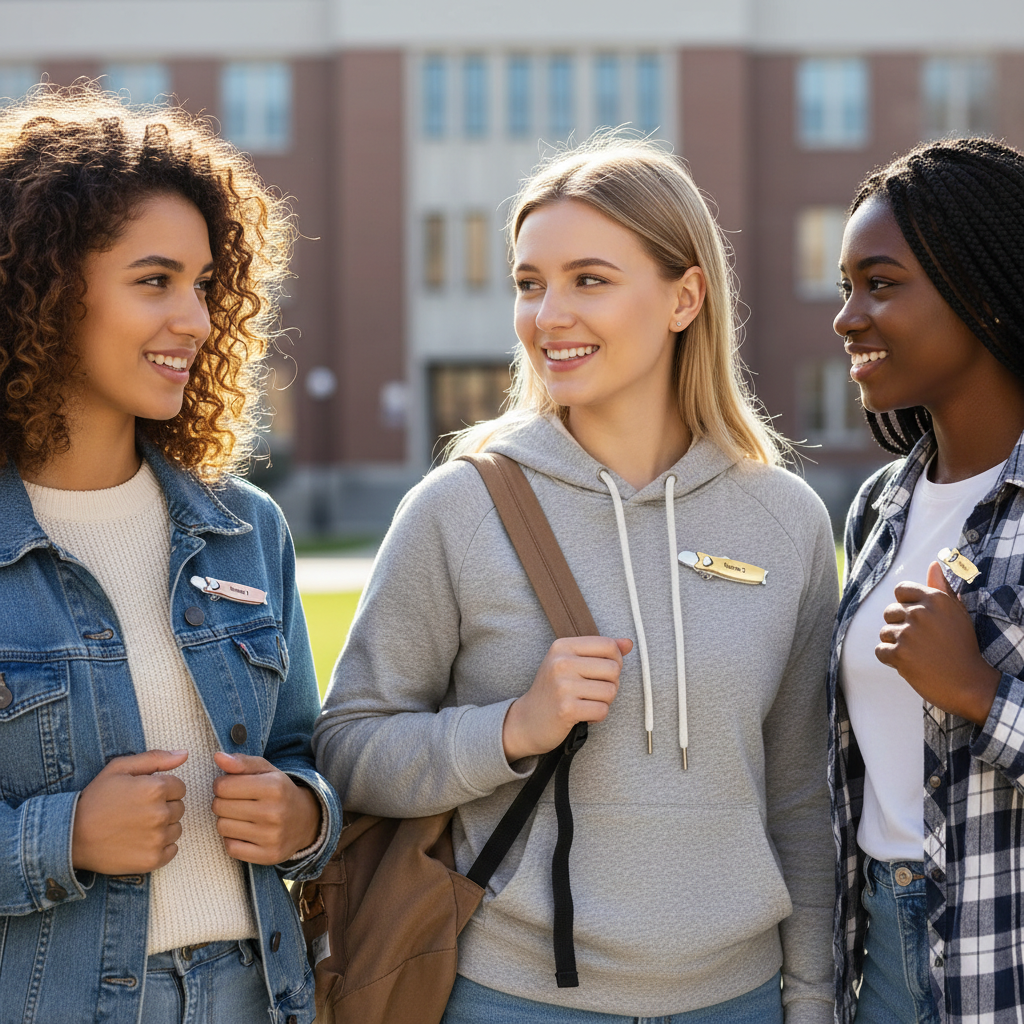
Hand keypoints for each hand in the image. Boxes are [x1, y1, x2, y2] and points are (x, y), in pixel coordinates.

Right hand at [71, 750, 186, 873]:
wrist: (71, 837)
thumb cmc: (95, 799)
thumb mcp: (120, 768)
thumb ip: (156, 758)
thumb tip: (184, 754)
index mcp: (156, 788)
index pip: (180, 788)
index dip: (163, 790)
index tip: (144, 796)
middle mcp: (160, 813)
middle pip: (179, 808)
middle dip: (163, 807)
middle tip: (138, 812)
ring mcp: (157, 839)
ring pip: (176, 828)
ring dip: (163, 827)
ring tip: (137, 827)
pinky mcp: (152, 860)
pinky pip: (172, 850)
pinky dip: (161, 847)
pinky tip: (141, 842)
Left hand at [212, 753, 320, 864]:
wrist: (306, 821)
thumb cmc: (280, 792)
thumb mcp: (267, 771)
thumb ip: (242, 762)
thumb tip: (218, 757)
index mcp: (274, 786)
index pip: (223, 786)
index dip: (221, 784)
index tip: (230, 785)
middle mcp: (274, 812)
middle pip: (219, 807)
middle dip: (222, 802)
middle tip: (236, 801)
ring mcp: (271, 836)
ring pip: (222, 827)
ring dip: (226, 820)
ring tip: (241, 816)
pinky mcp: (267, 855)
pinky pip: (231, 848)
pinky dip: (232, 839)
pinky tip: (244, 832)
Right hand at [502, 636, 632, 761]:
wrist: (527, 720)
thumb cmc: (553, 690)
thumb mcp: (571, 663)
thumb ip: (600, 651)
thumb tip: (628, 643)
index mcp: (563, 646)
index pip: (608, 645)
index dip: (616, 660)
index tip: (604, 672)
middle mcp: (561, 662)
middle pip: (613, 669)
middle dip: (611, 684)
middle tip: (593, 691)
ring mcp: (562, 686)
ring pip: (610, 691)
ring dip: (604, 702)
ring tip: (586, 702)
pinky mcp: (566, 709)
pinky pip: (602, 710)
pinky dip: (597, 716)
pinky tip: (582, 714)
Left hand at [876, 560, 1000, 725]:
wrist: (970, 684)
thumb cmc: (963, 647)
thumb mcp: (957, 614)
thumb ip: (941, 588)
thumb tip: (933, 564)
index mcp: (934, 599)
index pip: (901, 591)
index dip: (906, 606)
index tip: (918, 621)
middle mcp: (920, 612)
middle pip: (890, 612)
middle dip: (900, 627)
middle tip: (921, 642)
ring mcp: (908, 633)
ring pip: (884, 632)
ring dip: (895, 644)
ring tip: (917, 654)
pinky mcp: (899, 653)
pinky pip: (880, 651)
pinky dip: (890, 659)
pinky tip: (909, 664)